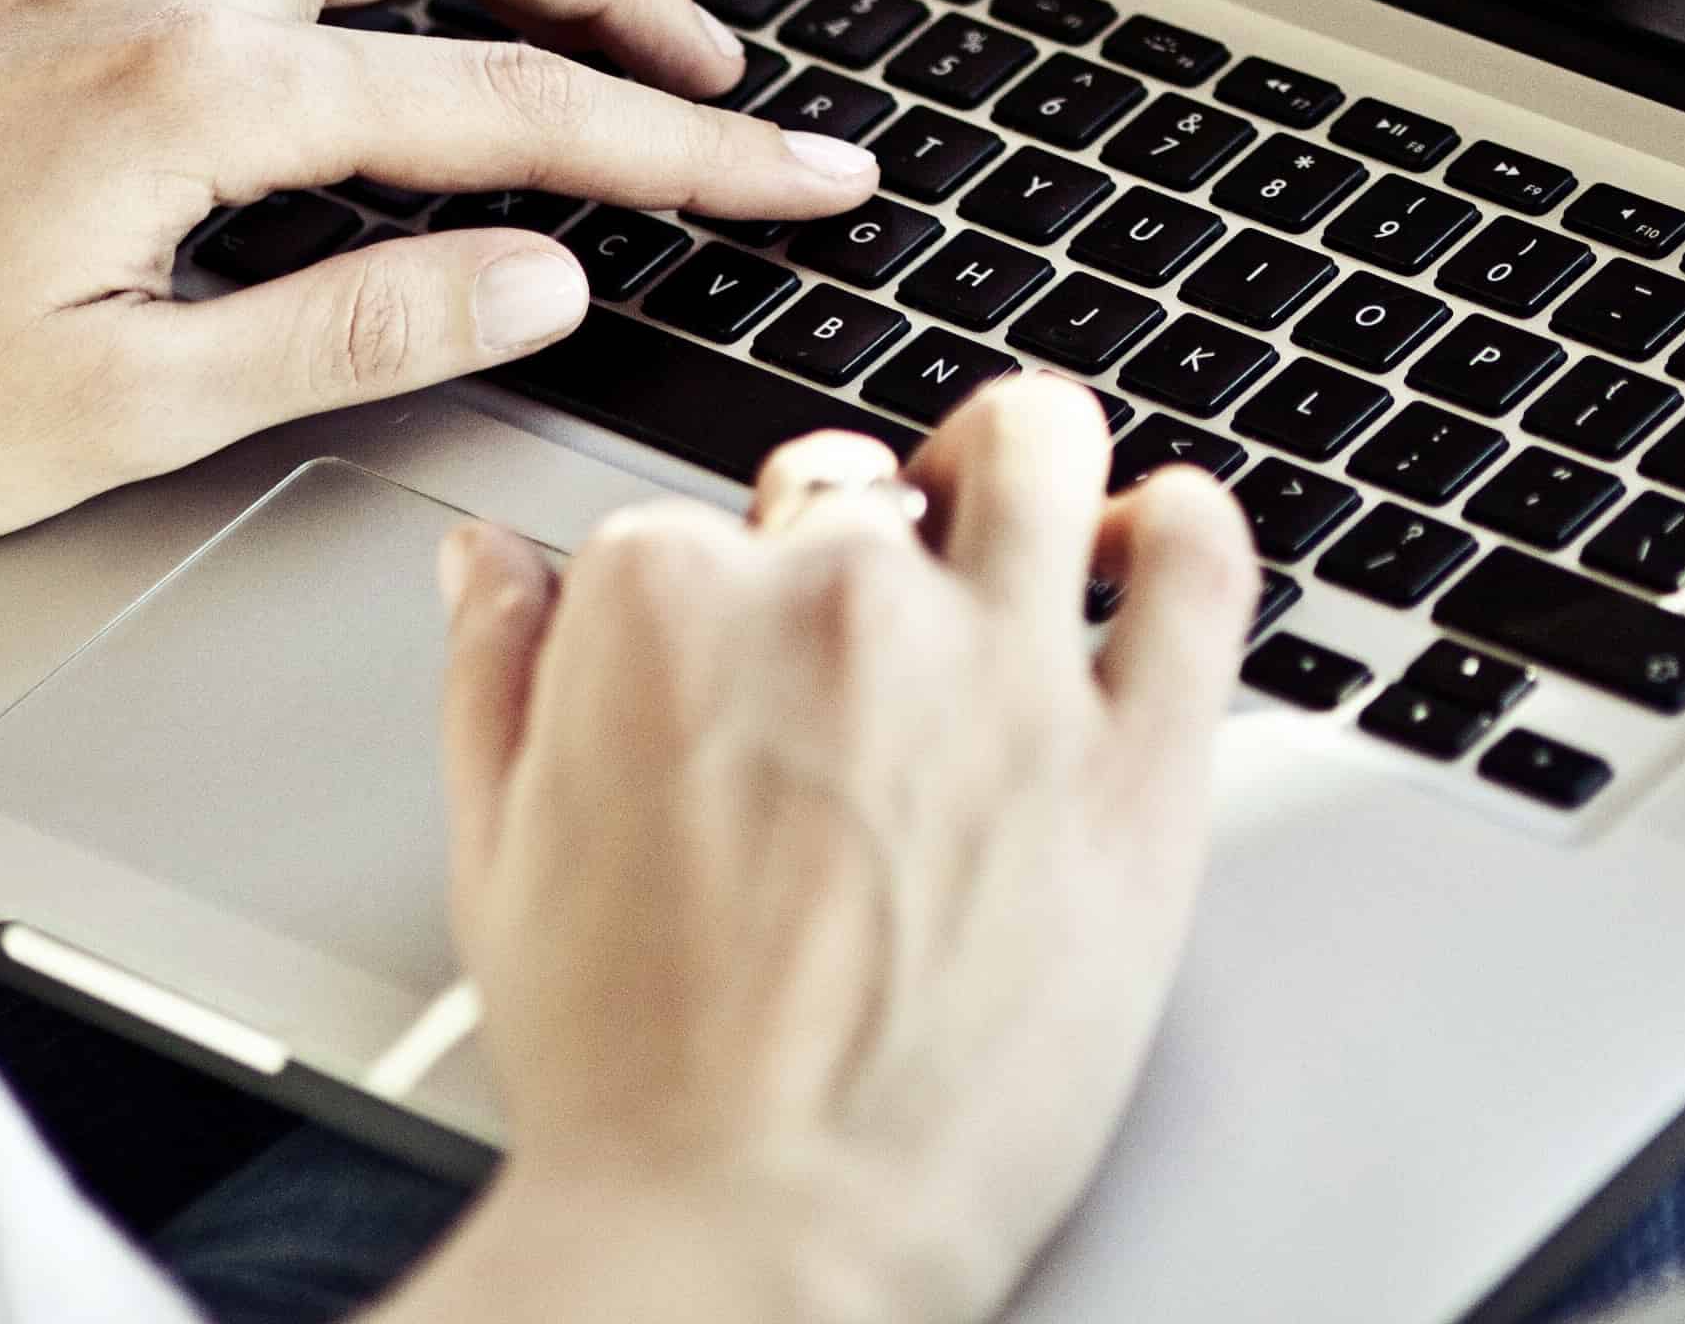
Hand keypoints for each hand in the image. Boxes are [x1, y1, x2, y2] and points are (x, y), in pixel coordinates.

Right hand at [400, 387, 1252, 1323]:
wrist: (754, 1235)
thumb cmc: (630, 1081)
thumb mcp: (499, 860)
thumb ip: (497, 675)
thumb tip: (487, 562)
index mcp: (666, 603)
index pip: (700, 522)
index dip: (719, 601)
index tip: (736, 674)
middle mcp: (840, 597)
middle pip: (861, 487)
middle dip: (854, 545)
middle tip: (861, 652)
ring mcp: (1001, 664)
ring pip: (1039, 450)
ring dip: (1022, 473)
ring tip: (1022, 530)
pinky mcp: (1134, 751)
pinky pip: (1197, 566)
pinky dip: (1181, 525)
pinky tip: (1153, 540)